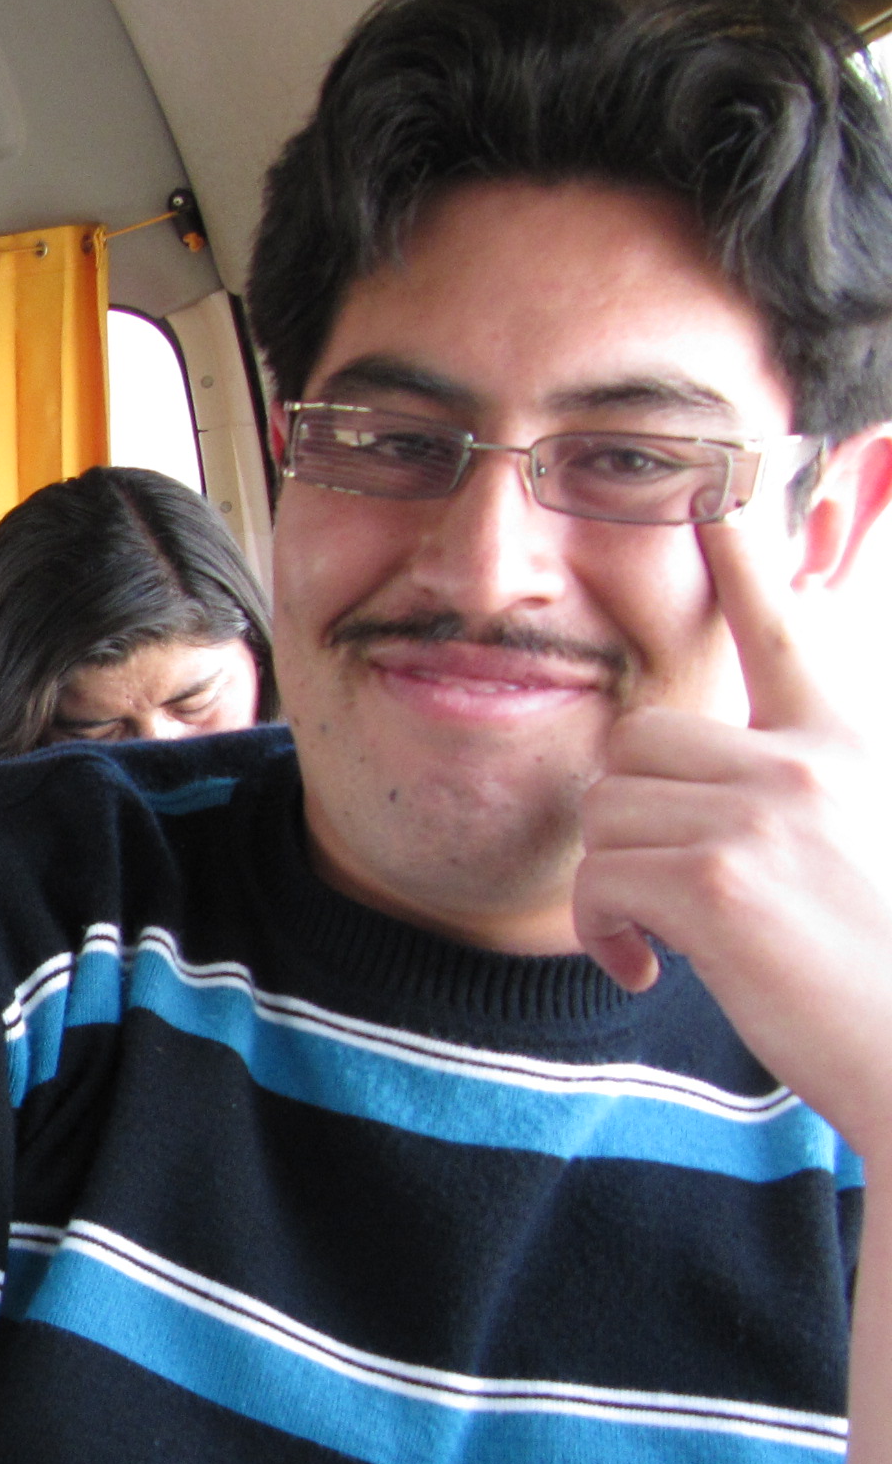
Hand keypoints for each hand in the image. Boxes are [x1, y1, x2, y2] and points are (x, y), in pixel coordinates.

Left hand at [574, 518, 891, 1155]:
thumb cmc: (884, 972)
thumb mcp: (855, 851)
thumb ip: (793, 798)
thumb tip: (704, 794)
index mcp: (846, 746)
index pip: (784, 629)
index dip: (743, 559)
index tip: (716, 491)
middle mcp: (807, 763)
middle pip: (636, 740)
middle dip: (624, 815)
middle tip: (657, 886)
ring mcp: (764, 817)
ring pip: (606, 811)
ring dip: (610, 884)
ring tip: (663, 938)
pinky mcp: (719, 883)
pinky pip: (599, 878)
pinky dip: (603, 934)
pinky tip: (651, 971)